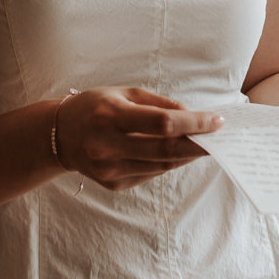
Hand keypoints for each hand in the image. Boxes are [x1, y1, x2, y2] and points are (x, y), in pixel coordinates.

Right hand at [51, 86, 218, 190]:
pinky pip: (149, 173)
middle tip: (219, 139)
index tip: (216, 121)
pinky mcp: (112, 185)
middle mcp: (107, 145)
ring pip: (161, 166)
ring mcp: (109, 169)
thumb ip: (159, 104)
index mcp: (110, 116)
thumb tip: (192, 115)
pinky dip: (167, 163)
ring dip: (186, 155)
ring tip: (203, 144)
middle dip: (197, 145)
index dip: (193, 123)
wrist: (59, 135)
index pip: (162, 123)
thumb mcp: (124, 93)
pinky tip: (177, 153)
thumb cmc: (95, 106)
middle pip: (165, 150)